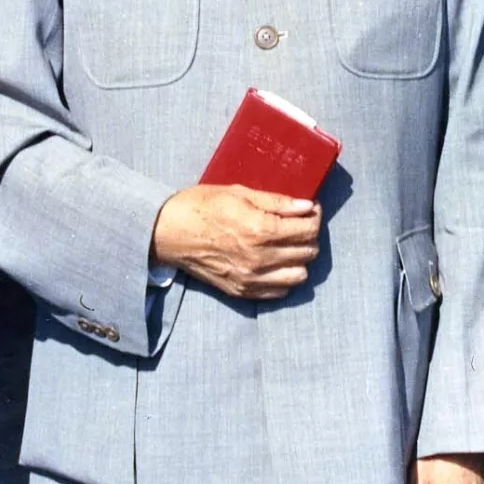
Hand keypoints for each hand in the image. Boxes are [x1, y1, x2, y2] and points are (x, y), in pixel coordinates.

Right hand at [151, 184, 320, 299]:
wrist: (168, 232)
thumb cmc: (202, 206)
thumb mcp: (240, 193)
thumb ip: (277, 202)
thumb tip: (307, 206)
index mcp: (261, 230)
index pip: (308, 229)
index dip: (315, 216)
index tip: (310, 209)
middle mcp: (260, 258)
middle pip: (308, 252)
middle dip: (309, 235)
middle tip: (299, 223)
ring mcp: (250, 278)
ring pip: (299, 275)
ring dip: (300, 258)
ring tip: (289, 244)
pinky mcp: (240, 290)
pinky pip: (279, 291)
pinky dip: (284, 277)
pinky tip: (276, 262)